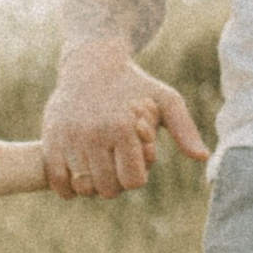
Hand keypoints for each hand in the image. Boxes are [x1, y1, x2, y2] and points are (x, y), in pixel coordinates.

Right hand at [42, 44, 207, 196]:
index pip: (132, 181)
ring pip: (82, 188)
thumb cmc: (134, 84)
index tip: (135, 161)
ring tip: (98, 170)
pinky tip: (76, 180)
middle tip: (117, 168)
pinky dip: (67, 188)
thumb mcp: (166, 100)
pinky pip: (57, 181)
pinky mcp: (50, 139)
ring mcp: (69, 138)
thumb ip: (184, 129)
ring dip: (92, 186)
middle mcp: (93, 134)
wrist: (91, 63)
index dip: (137, 176)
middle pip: (107, 189)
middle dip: (116, 184)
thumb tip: (202, 158)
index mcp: (122, 128)